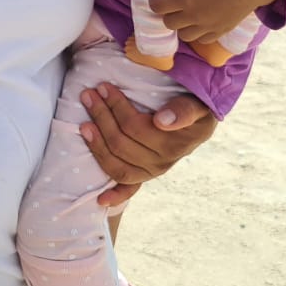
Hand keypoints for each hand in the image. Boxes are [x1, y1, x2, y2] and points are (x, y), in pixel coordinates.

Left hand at [79, 84, 217, 207]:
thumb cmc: (197, 107)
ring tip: (84, 124)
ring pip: (117, 164)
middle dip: (101, 117)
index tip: (103, 87)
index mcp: (174, 143)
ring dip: (97, 144)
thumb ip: (185, 110)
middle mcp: (163, 162)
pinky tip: (100, 198)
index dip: (116, 107)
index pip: (136, 127)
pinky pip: (129, 189)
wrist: (201, 123)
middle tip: (88, 95)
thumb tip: (162, 121)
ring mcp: (152, 172)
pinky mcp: (145, 177)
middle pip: (121, 142)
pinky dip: (115, 195)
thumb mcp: (199, 103)